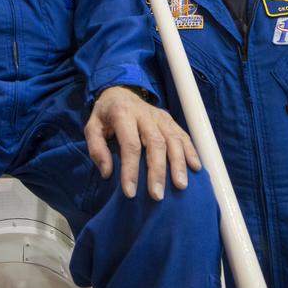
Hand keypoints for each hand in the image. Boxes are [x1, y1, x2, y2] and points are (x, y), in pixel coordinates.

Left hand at [84, 86, 200, 200]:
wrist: (120, 91)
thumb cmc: (106, 115)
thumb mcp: (91, 127)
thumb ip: (96, 148)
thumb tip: (108, 173)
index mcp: (123, 114)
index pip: (130, 144)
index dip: (131, 169)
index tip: (130, 193)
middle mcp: (145, 114)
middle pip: (155, 143)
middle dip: (157, 171)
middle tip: (157, 195)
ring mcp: (160, 116)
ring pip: (173, 139)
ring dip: (178, 163)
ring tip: (180, 185)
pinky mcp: (170, 120)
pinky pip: (183, 135)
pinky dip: (191, 151)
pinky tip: (195, 167)